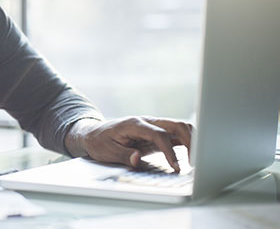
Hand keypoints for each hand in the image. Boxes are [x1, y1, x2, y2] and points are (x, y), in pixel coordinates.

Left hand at [65, 116, 192, 171]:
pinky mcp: (156, 134)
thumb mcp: (107, 151)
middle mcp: (147, 122)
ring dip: (192, 141)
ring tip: (196, 162)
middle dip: (191, 142)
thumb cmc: (100, 142)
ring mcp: (153, 126)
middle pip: (176, 125)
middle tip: (195, 163)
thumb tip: (136, 159)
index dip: (170, 151)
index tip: (176, 167)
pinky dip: (187, 144)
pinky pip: (176, 135)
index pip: (159, 134)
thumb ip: (123, 155)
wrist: (94, 134)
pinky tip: (190, 158)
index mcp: (135, 124)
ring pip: (180, 128)